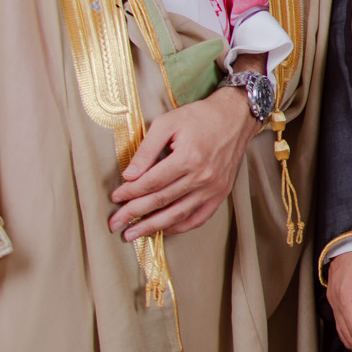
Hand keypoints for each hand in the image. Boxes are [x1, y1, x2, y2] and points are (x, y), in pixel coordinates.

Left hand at [109, 83, 259, 241]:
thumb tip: (129, 175)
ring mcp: (213, 187)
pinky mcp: (221, 193)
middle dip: (134, 213)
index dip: (129, 192)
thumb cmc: (200, 117)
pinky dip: (180, 227)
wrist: (236, 117)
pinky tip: (164, 229)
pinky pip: (199, 218)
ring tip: (133, 234)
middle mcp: (202, 176)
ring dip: (152, 226)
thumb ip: (146, 149)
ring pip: (177, 214)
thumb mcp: (167, 123)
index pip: (151, 182)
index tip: (115, 197)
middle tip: (115, 222)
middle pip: (161, 200)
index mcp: (187, 157)